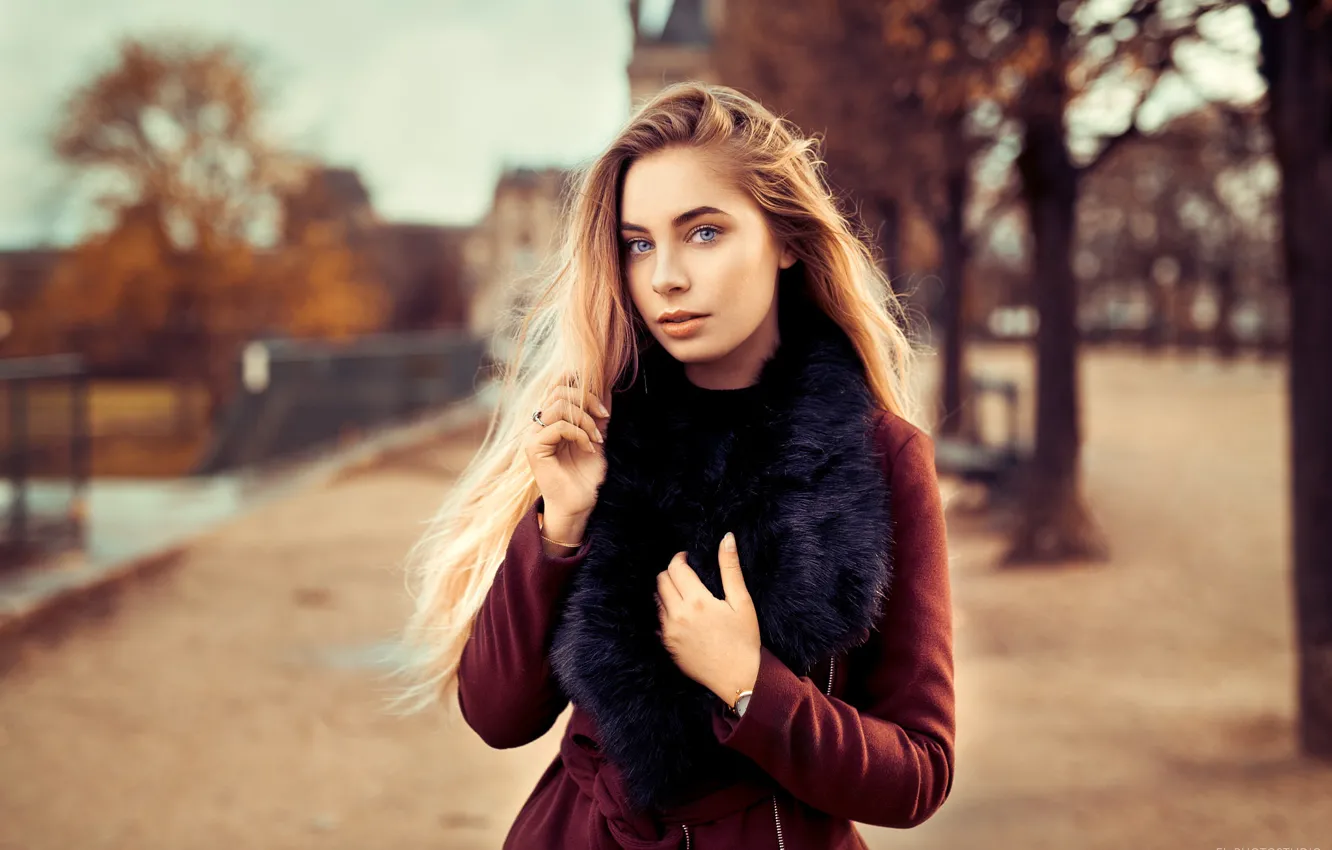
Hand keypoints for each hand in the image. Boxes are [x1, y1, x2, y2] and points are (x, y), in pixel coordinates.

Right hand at [523, 370, 611, 520]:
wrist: (579, 504)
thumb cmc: (586, 476)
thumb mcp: (597, 438)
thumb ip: (597, 416)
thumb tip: (607, 389)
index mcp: (551, 420)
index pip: (558, 387)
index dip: (579, 385)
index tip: (603, 408)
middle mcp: (539, 425)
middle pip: (559, 391)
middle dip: (587, 400)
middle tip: (604, 418)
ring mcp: (534, 435)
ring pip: (559, 406)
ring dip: (585, 421)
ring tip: (596, 440)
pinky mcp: (534, 447)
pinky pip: (559, 426)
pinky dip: (579, 434)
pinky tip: (588, 449)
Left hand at [655, 532, 760, 704]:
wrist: (738, 679)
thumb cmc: (744, 640)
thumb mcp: (742, 602)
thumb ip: (731, 568)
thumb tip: (727, 538)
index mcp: (697, 601)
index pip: (675, 568)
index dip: (680, 558)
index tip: (689, 559)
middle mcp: (678, 615)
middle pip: (661, 581)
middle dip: (671, 572)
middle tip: (686, 575)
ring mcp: (669, 632)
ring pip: (656, 599)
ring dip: (666, 591)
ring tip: (684, 594)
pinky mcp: (666, 646)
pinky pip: (657, 620)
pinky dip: (665, 612)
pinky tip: (681, 615)